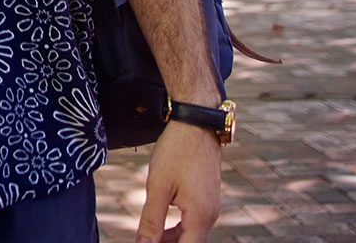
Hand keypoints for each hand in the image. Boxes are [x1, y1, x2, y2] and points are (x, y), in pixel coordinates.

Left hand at [137, 120, 222, 242]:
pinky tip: (160, 228)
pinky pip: (193, 223)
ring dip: (171, 241)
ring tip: (148, 239)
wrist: (196, 124)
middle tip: (144, 242)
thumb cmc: (177, 152)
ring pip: (191, 235)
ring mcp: (211, 207)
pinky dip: (177, 229)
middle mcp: (211, 215)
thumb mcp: (158, 187)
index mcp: (200, 216)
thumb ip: (151, 220)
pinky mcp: (207, 199)